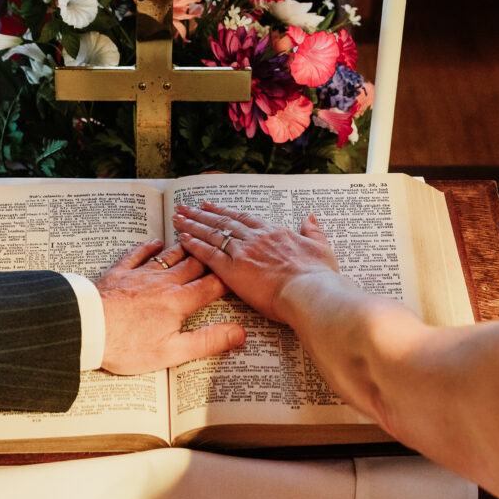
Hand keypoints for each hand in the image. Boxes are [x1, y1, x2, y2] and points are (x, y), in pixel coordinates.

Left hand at [96, 239, 244, 374]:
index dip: (228, 279)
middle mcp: (164, 283)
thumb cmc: (127, 346)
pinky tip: (155, 242)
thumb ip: (208, 341)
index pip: (212, 286)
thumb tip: (239, 334)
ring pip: (170, 255)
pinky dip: (149, 246)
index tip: (239, 273)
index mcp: (179, 302)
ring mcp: (141, 274)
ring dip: (185, 247)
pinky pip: (138, 253)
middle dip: (210, 257)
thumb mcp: (172, 351)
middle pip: (193, 265)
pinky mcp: (119, 272)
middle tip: (222, 247)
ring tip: (197, 238)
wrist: (87, 328)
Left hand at [173, 202, 338, 322]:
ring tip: (177, 217)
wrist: (311, 292)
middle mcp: (255, 238)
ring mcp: (243, 252)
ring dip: (192, 224)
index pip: (244, 218)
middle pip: (222, 222)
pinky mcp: (233, 270)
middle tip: (185, 206)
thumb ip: (313, 231)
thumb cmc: (319, 276)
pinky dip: (194, 245)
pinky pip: (209, 254)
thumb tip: (310, 217)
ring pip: (212, 234)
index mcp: (275, 232)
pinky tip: (182, 239)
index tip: (211, 206)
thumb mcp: (321, 248)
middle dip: (201, 214)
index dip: (225, 212)